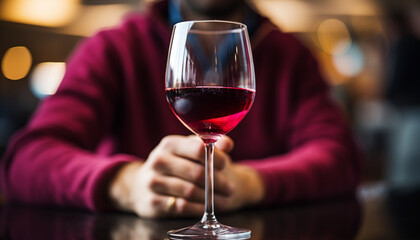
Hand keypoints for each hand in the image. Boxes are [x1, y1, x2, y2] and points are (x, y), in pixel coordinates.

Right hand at [108, 135, 236, 217]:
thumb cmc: (173, 163)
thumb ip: (207, 145)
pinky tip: (207, 208)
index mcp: (169, 144)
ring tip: (224, 200)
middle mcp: (158, 161)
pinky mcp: (152, 202)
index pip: (198, 149)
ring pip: (190, 191)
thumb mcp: (187, 150)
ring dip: (211, 198)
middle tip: (230, 189)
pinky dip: (198, 208)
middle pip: (196, 172)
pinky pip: (181, 207)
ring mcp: (153, 182)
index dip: (216, 157)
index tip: (226, 165)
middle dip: (218, 182)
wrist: (141, 184)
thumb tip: (228, 144)